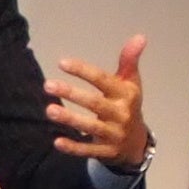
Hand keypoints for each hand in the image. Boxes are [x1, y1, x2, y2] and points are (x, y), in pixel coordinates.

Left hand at [47, 33, 151, 167]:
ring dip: (70, 119)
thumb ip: (129, 60)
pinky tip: (56, 141)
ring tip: (49, 110)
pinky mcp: (107, 152)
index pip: (103, 80)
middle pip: (95, 103)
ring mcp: (114, 134)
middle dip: (72, 94)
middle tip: (48, 85)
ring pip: (91, 127)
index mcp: (126, 94)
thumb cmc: (127, 105)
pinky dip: (74, 147)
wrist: (137, 142)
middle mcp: (121, 114)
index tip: (62, 63)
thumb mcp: (131, 82)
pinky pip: (89, 150)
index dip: (83, 71)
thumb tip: (140, 36)